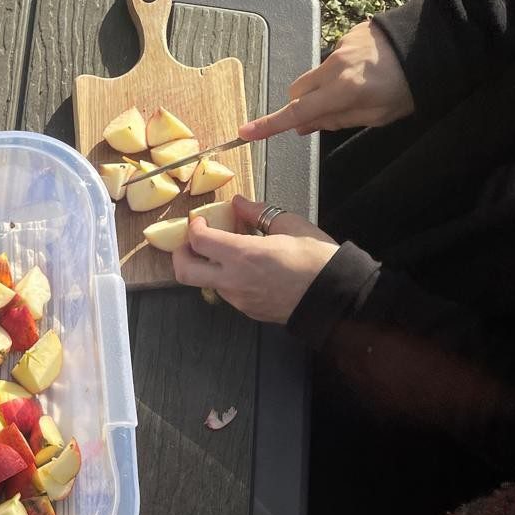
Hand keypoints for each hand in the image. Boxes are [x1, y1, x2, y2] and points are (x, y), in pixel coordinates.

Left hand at [172, 195, 337, 322]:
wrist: (334, 296)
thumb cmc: (317, 258)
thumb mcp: (289, 225)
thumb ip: (258, 213)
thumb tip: (239, 203)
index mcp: (243, 255)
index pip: (198, 241)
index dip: (193, 228)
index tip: (199, 220)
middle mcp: (233, 280)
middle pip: (185, 272)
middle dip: (180, 255)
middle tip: (191, 243)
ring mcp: (238, 300)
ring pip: (207, 284)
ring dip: (208, 268)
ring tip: (227, 254)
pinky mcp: (247, 311)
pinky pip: (228, 293)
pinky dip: (228, 279)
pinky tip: (246, 269)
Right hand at [241, 20, 413, 141]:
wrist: (434, 41)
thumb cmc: (408, 87)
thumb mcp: (376, 115)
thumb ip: (336, 120)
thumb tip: (304, 125)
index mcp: (342, 90)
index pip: (296, 112)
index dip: (270, 125)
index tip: (245, 133)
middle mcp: (335, 66)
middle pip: (298, 90)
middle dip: (302, 104)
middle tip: (323, 115)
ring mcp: (341, 46)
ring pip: (316, 74)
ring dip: (323, 87)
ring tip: (357, 89)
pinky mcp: (350, 33)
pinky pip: (334, 57)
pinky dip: (340, 69)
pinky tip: (368, 69)